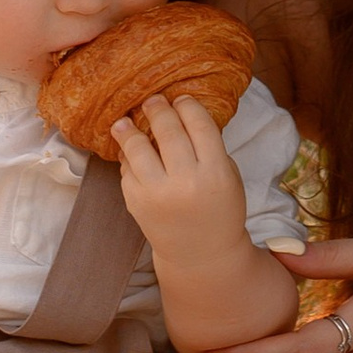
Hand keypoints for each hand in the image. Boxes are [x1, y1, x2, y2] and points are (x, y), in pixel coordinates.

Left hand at [112, 90, 248, 257]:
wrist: (201, 254)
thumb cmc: (220, 210)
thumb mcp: (228, 176)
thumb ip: (209, 148)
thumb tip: (182, 116)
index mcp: (215, 172)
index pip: (199, 125)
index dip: (188, 106)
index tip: (181, 98)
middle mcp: (185, 182)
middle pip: (168, 130)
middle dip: (158, 109)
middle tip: (152, 100)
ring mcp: (157, 194)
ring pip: (137, 147)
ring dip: (129, 129)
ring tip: (124, 120)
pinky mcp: (136, 203)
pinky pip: (127, 170)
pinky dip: (128, 157)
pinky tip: (129, 150)